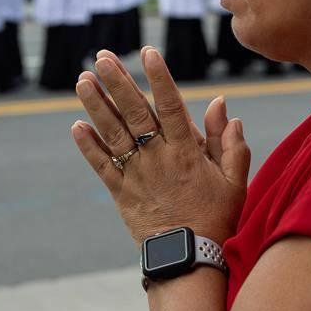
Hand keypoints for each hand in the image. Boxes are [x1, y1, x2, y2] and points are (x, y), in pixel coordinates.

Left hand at [70, 47, 250, 246]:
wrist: (189, 259)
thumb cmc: (216, 218)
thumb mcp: (234, 182)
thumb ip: (230, 143)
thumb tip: (222, 105)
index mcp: (186, 151)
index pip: (170, 105)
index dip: (159, 77)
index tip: (148, 52)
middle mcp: (158, 158)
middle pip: (134, 112)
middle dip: (117, 82)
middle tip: (102, 57)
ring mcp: (137, 174)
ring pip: (112, 134)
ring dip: (95, 105)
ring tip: (82, 80)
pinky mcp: (121, 192)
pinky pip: (101, 165)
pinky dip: (88, 145)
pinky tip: (76, 125)